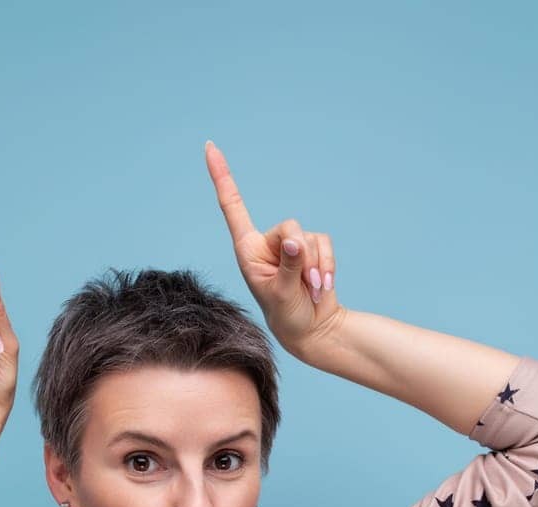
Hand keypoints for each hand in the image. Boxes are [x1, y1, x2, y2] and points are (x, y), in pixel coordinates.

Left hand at [204, 140, 345, 356]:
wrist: (311, 329)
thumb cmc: (287, 316)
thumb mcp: (282, 294)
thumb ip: (289, 266)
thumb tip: (296, 242)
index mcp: (247, 249)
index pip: (232, 206)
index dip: (222, 177)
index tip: (209, 147)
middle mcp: (267, 242)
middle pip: (288, 226)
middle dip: (300, 255)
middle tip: (302, 283)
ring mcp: (290, 244)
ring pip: (308, 237)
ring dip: (314, 267)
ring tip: (310, 291)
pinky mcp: (312, 248)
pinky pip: (324, 243)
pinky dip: (327, 265)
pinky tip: (322, 287)